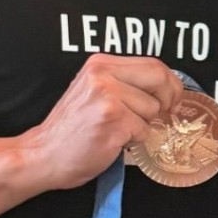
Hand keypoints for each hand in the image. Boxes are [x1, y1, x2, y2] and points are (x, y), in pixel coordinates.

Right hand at [23, 53, 183, 189]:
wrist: (44, 154)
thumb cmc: (72, 128)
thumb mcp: (94, 90)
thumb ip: (125, 82)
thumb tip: (166, 87)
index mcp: (100, 63)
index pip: (152, 63)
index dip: (170, 82)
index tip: (174, 97)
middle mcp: (103, 74)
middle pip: (159, 78)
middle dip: (169, 98)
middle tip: (167, 112)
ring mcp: (108, 97)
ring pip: (152, 109)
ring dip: (142, 125)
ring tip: (117, 129)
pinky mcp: (113, 121)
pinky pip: (143, 130)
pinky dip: (133, 140)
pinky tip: (112, 140)